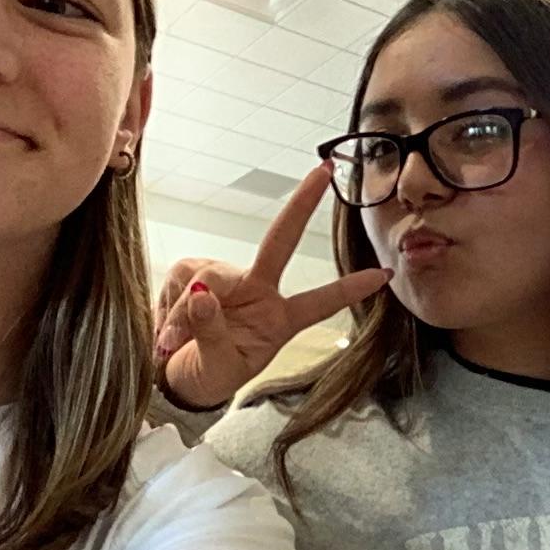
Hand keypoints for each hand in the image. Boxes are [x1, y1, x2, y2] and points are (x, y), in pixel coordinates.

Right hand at [153, 163, 390, 408]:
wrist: (174, 377)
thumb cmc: (208, 375)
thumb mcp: (219, 367)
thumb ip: (213, 333)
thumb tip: (203, 293)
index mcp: (278, 319)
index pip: (319, 302)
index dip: (349, 289)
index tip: (384, 274)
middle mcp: (258, 291)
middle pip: (279, 242)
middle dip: (302, 204)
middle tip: (324, 172)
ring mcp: (226, 279)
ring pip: (209, 276)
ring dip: (184, 311)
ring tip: (171, 343)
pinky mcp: (191, 272)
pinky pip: (181, 280)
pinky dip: (168, 308)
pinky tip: (164, 330)